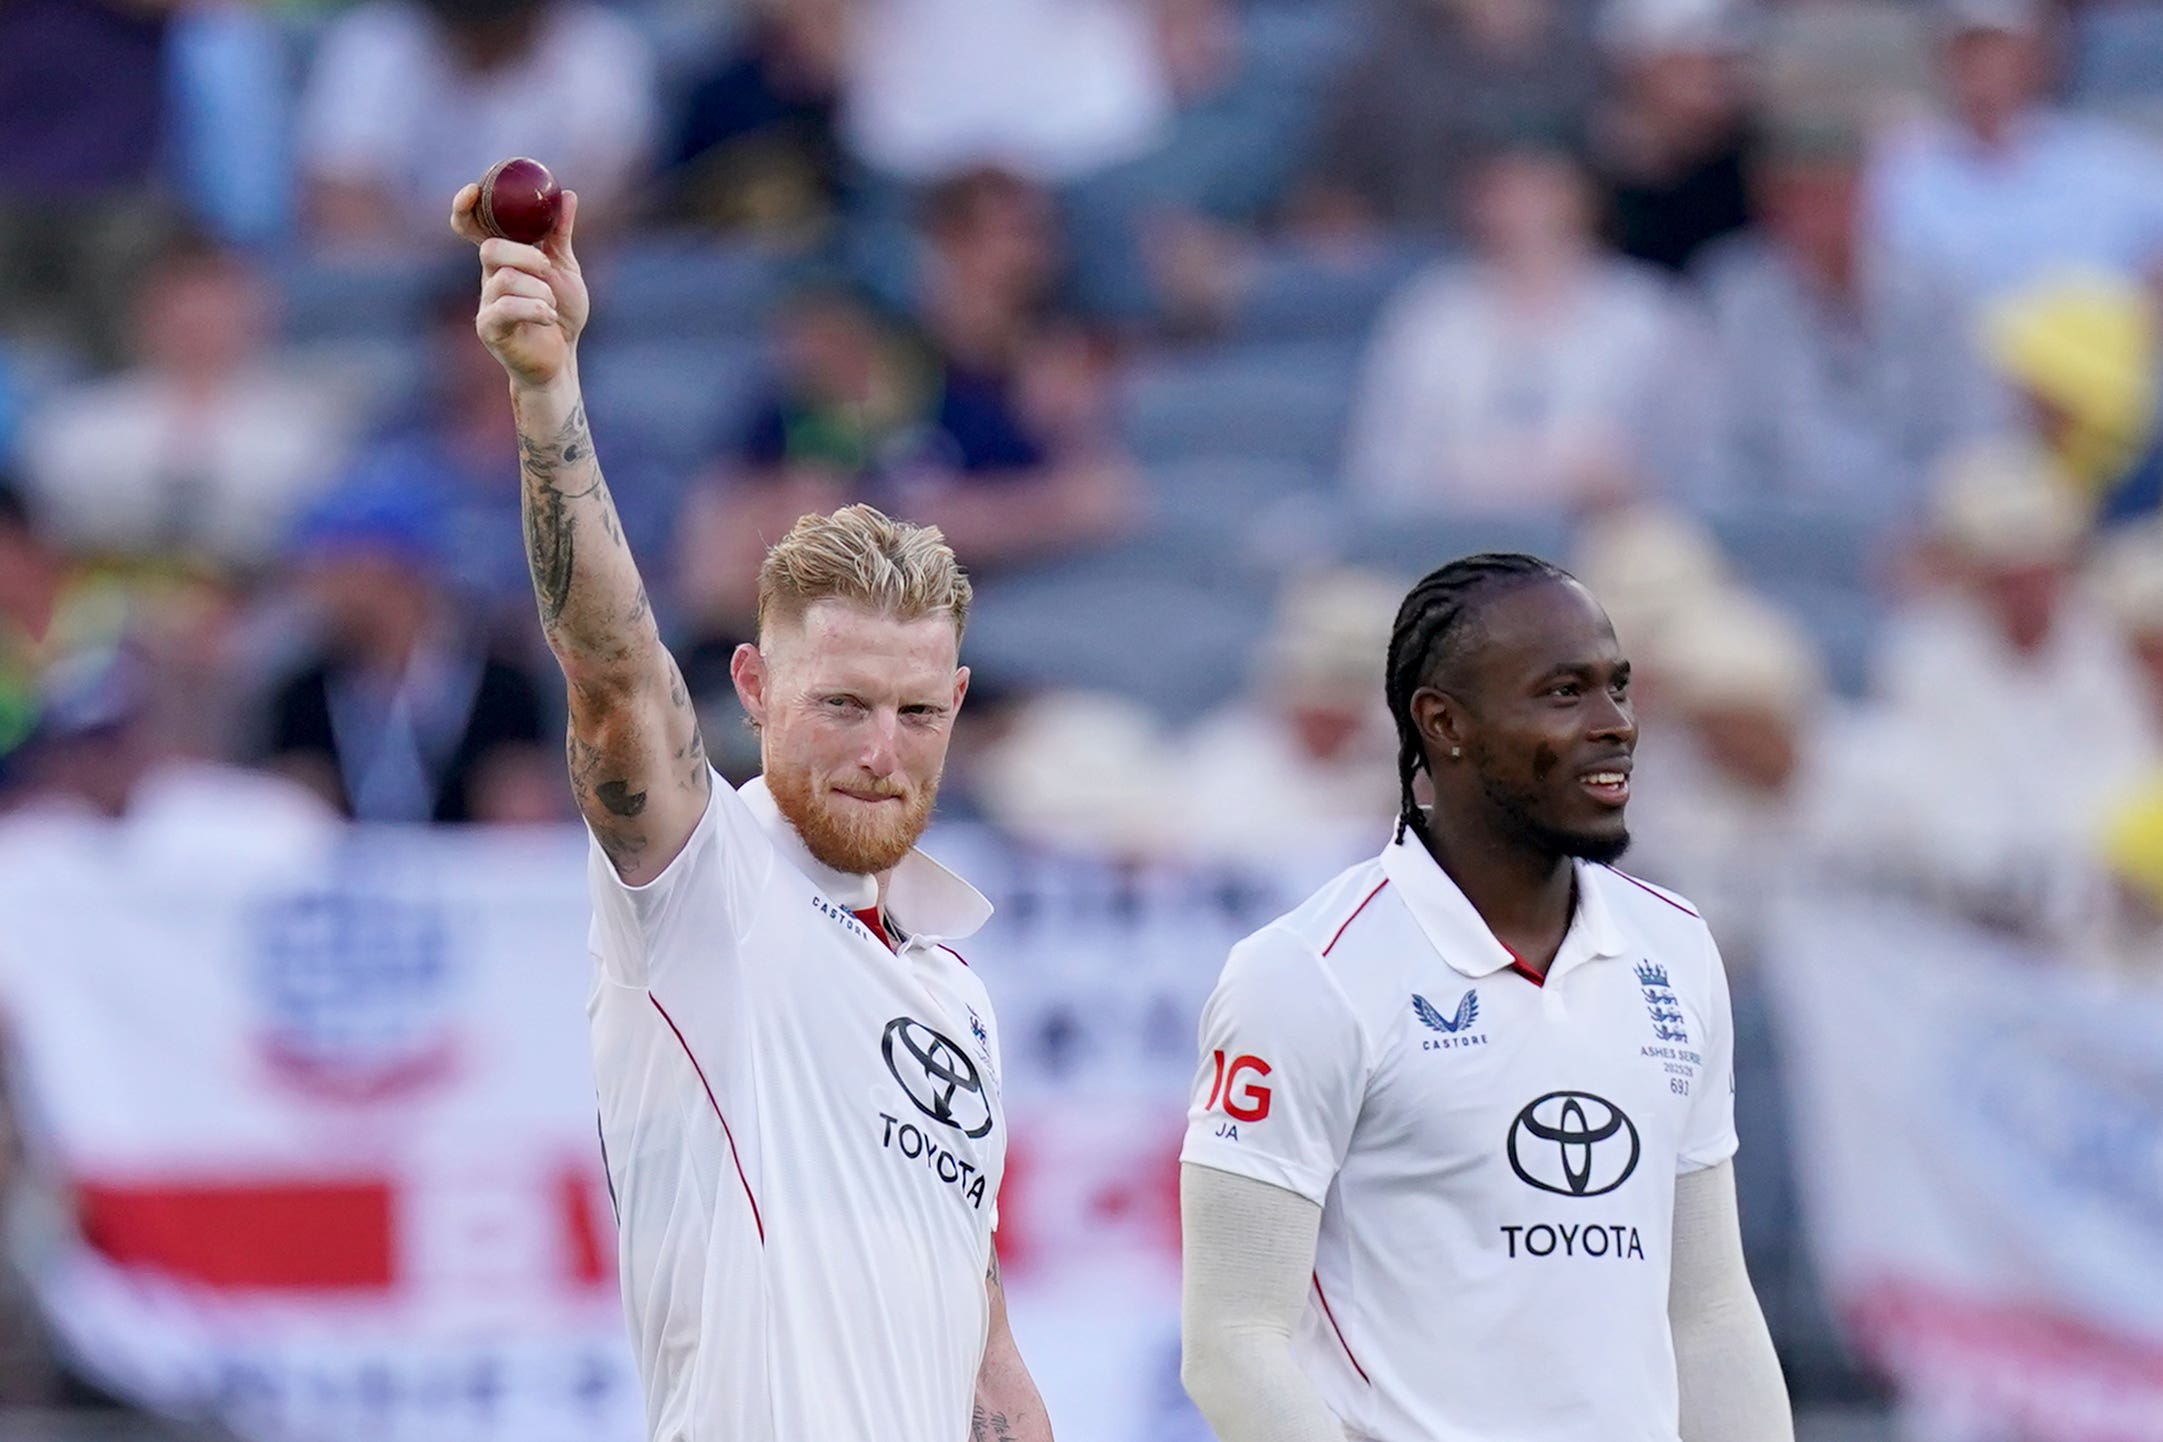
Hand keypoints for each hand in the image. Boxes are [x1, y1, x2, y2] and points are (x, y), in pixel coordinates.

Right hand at [451, 183, 589, 389]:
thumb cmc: (561, 315)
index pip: (473, 227)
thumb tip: (568, 195)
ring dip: (538, 290)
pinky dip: (534, 309)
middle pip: (490, 249)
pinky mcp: (490, 329)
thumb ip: (560, 234)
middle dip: (524, 256)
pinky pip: (505, 309)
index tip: (473, 190)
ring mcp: (487, 303)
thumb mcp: (564, 268)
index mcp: (504, 259)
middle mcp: (490, 278)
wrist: (563, 359)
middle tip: (546, 269)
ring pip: (503, 280)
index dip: (465, 208)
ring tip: (551, 304)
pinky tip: (548, 316)